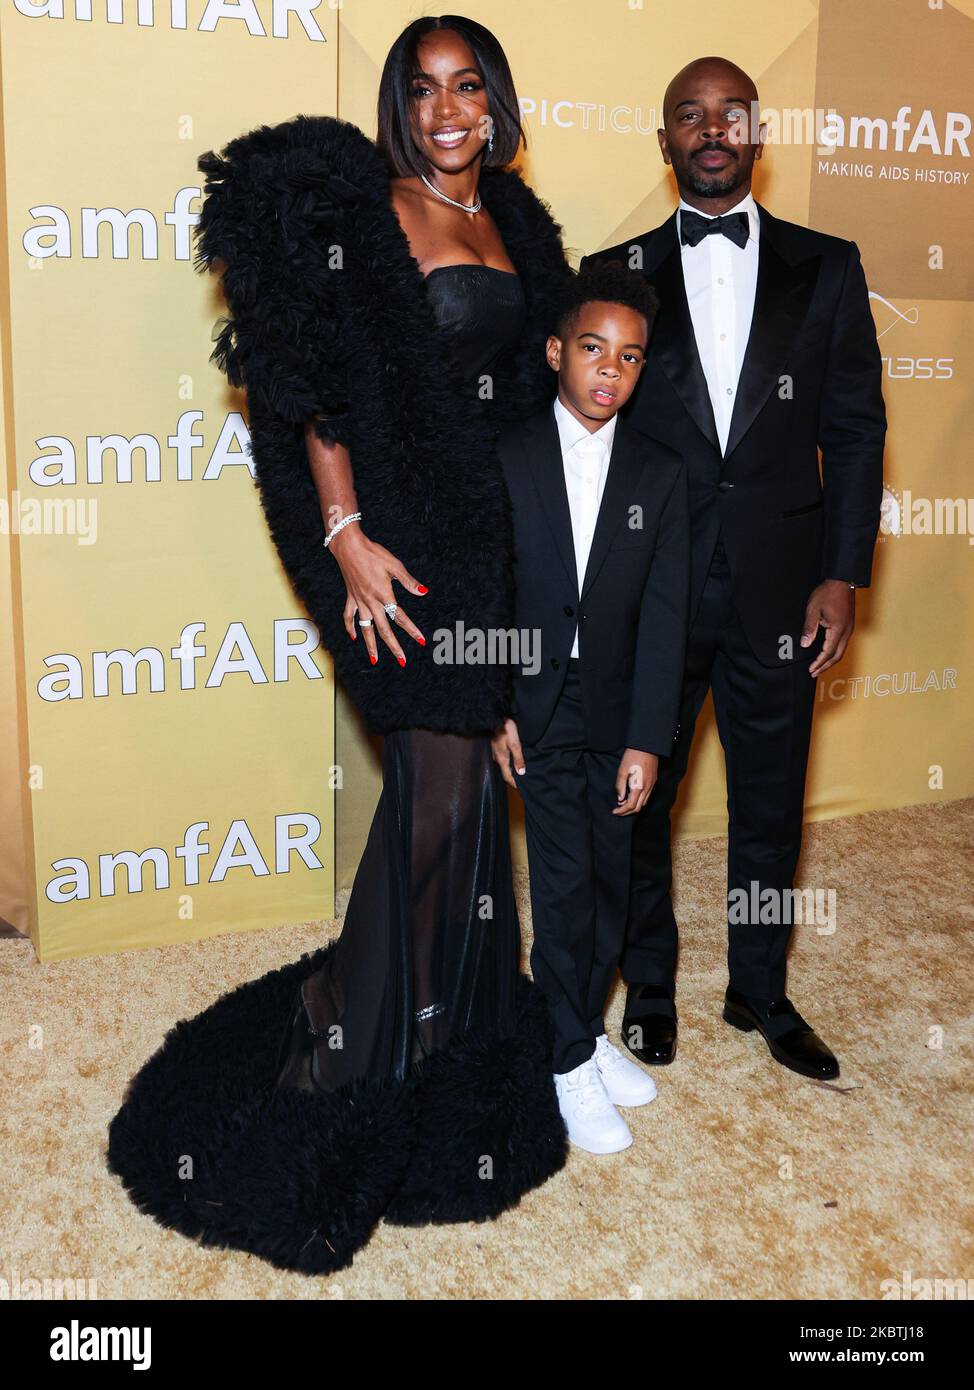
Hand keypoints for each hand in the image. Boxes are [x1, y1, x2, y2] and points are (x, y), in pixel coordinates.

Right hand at [329, 525, 427, 665]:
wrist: (349, 547)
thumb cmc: (373, 553)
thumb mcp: (394, 566)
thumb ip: (408, 581)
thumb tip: (423, 592)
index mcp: (384, 595)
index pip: (400, 617)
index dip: (412, 630)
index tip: (421, 640)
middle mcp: (371, 602)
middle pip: (384, 630)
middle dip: (394, 647)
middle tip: (402, 661)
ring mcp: (359, 601)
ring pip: (365, 629)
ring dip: (370, 646)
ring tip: (375, 660)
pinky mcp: (351, 597)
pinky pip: (349, 616)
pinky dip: (351, 628)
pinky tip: (354, 637)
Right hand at [491, 718, 524, 787]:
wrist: (495, 717)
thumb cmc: (505, 728)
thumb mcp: (515, 743)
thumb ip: (518, 758)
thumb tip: (521, 773)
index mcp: (502, 759)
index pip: (508, 776)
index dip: (514, 783)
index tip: (522, 788)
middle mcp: (497, 758)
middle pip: (505, 772)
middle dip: (513, 778)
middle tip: (522, 783)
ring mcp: (495, 753)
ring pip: (503, 766)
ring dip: (511, 771)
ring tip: (520, 773)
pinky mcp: (496, 748)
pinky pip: (502, 760)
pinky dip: (508, 764)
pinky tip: (513, 761)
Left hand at [613, 749, 657, 815]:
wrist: (647, 746)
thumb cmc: (633, 756)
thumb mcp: (622, 770)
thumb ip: (620, 786)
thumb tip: (620, 798)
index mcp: (639, 786)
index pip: (630, 805)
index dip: (622, 811)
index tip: (614, 811)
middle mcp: (647, 788)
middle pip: (638, 807)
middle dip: (627, 812)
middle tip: (618, 811)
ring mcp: (652, 785)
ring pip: (643, 803)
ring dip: (633, 806)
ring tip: (623, 804)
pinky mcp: (654, 781)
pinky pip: (647, 796)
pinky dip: (639, 800)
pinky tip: (632, 796)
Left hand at [801, 579, 855, 676]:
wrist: (842, 581)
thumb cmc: (827, 593)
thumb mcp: (813, 610)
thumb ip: (809, 628)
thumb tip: (805, 644)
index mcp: (838, 629)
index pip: (828, 652)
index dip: (819, 663)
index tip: (811, 669)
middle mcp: (846, 631)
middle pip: (837, 655)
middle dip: (825, 666)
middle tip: (814, 672)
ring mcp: (849, 628)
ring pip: (841, 650)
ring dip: (830, 660)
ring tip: (820, 666)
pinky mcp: (848, 625)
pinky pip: (843, 643)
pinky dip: (835, 652)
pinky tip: (827, 653)